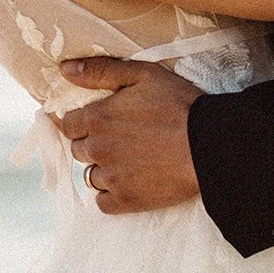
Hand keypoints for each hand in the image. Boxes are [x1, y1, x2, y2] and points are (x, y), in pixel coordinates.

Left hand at [57, 57, 202, 212]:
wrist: (208, 144)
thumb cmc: (177, 104)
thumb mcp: (142, 74)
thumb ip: (100, 70)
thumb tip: (65, 69)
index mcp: (98, 117)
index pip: (68, 123)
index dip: (80, 121)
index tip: (96, 120)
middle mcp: (98, 149)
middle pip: (78, 150)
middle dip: (92, 143)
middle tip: (118, 137)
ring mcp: (111, 178)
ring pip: (90, 176)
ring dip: (103, 168)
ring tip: (128, 159)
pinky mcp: (126, 201)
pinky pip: (102, 203)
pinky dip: (110, 195)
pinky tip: (128, 182)